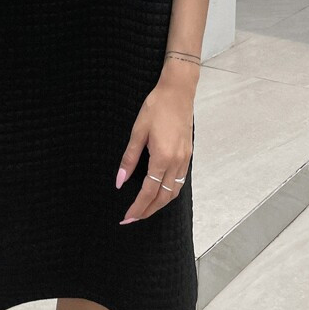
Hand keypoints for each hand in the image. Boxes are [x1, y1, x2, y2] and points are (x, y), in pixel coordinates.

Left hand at [115, 81, 193, 223]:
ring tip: (145, 209)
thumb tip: (120, 181)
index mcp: (162, 158)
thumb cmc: (156, 107)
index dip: (137, 207)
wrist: (178, 91)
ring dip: (160, 204)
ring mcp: (185, 159)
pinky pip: (180, 181)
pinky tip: (159, 191)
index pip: (149, 192)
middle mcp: (176, 162)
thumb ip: (129, 158)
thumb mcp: (138, 131)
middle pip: (163, 197)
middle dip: (148, 211)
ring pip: (174, 191)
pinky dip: (169, 192)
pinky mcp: (188, 154)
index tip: (127, 217)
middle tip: (133, 218)